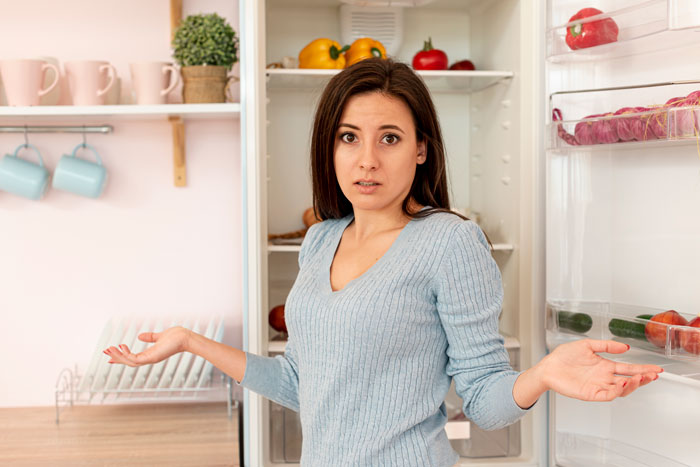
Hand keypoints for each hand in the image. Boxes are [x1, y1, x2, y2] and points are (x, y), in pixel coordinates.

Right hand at [103, 326, 190, 366]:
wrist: (186, 337)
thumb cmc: (176, 337)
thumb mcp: (160, 336)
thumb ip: (150, 337)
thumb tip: (140, 336)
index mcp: (150, 354)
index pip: (132, 358)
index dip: (121, 356)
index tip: (110, 354)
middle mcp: (149, 358)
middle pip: (129, 361)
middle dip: (116, 358)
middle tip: (105, 352)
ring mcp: (150, 359)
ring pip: (129, 361)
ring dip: (118, 356)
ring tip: (109, 349)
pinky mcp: (152, 358)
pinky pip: (135, 358)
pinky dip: (126, 354)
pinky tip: (120, 346)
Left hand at [539, 339, 662, 400]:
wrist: (548, 367)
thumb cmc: (563, 357)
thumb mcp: (587, 345)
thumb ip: (606, 346)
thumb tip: (625, 347)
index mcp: (604, 366)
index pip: (628, 369)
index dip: (643, 369)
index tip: (656, 368)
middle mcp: (604, 377)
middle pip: (630, 380)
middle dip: (643, 378)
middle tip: (654, 374)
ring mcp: (599, 386)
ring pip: (622, 389)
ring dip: (633, 384)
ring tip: (641, 377)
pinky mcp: (591, 394)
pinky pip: (608, 395)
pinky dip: (618, 391)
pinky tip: (624, 384)